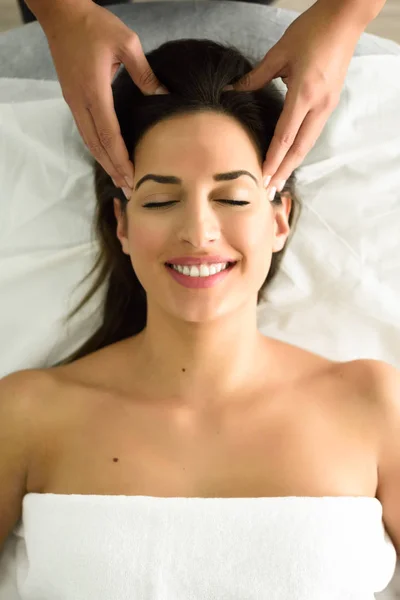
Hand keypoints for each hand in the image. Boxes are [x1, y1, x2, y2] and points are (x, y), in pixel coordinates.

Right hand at [42, 2, 168, 189]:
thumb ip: (145, 73)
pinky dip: (98, 149)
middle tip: (130, 189)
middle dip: (114, 169)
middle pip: (98, 146)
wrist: (61, 14)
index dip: (121, 159)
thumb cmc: (94, 25)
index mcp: (94, 91)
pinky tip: (108, 158)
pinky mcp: (72, 99)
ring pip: (90, 142)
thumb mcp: (127, 43)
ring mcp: (74, 102)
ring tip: (120, 181)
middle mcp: (80, 102)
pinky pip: (86, 131)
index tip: (133, 176)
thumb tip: (164, 95)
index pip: (109, 134)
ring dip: (105, 163)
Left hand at [227, 1, 362, 194]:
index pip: (285, 136)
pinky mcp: (330, 103)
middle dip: (283, 171)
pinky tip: (289, 158)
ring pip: (308, 144)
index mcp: (304, 94)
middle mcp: (319, 105)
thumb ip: (255, 77)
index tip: (262, 177)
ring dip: (292, 164)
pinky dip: (299, 149)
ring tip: (277, 180)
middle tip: (269, 191)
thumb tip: (232, 90)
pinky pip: (313, 133)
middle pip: (299, 148)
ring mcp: (327, 106)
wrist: (344, 19)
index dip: (273, 159)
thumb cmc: (312, 31)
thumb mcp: (279, 53)